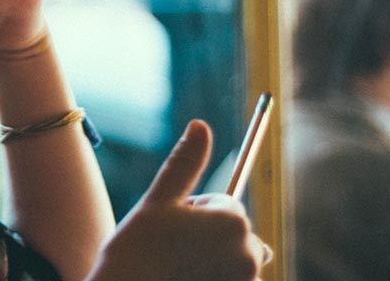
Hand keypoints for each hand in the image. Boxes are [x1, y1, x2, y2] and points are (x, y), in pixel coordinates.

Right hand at [88, 120, 271, 280]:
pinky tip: (188, 278)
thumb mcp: (160, 200)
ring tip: (179, 266)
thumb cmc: (138, 249)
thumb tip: (201, 124)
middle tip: (173, 247)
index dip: (196, 210)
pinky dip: (216, 276)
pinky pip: (235, 279)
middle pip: (234, 230)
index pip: (225, 203)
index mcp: (234, 221)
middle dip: (208, 234)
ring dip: (213, 258)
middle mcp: (251, 255)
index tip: (172, 227)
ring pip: (234, 256)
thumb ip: (186, 162)